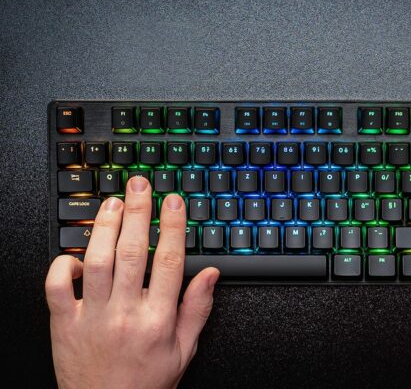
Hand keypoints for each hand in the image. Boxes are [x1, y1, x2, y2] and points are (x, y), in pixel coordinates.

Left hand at [46, 177, 219, 388]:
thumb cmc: (145, 383)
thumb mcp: (184, 350)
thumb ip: (198, 309)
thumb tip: (210, 274)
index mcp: (158, 319)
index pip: (168, 261)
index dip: (171, 226)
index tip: (172, 202)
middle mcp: (125, 314)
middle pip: (131, 252)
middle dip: (137, 212)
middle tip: (140, 185)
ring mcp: (92, 317)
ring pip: (97, 261)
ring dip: (104, 227)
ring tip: (113, 203)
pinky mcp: (65, 323)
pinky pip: (57, 287)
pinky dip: (63, 265)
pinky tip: (77, 253)